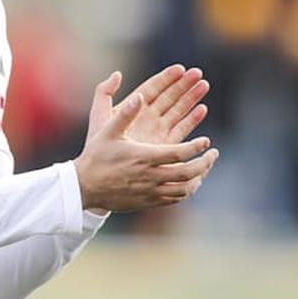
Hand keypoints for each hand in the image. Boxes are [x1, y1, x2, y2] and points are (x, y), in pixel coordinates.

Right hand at [74, 71, 217, 212]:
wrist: (83, 187)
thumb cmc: (96, 156)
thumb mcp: (107, 131)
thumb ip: (125, 113)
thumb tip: (139, 96)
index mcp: (143, 157)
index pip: (179, 153)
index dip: (196, 148)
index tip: (206, 141)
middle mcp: (149, 176)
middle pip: (187, 173)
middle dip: (205, 163)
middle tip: (213, 154)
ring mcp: (150, 192)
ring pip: (184, 189)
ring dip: (199, 178)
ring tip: (204, 167)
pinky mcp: (148, 202)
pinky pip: (175, 199)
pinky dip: (187, 190)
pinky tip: (190, 181)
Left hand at [86, 64, 208, 144]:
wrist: (103, 174)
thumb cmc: (97, 144)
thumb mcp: (99, 116)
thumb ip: (104, 93)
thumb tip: (117, 74)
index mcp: (132, 107)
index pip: (152, 88)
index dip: (166, 78)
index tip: (180, 68)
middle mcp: (146, 117)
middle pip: (168, 96)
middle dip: (183, 84)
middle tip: (198, 73)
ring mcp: (156, 130)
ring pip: (177, 110)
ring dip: (191, 98)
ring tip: (204, 85)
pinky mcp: (164, 145)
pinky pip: (180, 129)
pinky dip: (191, 120)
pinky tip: (202, 109)